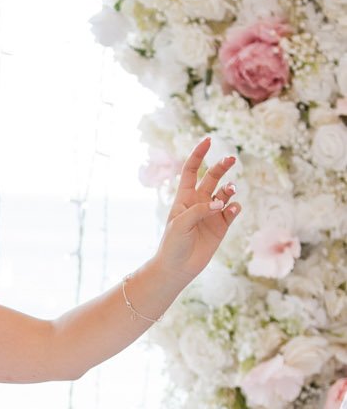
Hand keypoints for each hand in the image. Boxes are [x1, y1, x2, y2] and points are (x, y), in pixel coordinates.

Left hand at [153, 138, 240, 283]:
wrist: (177, 267)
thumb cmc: (172, 244)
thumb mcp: (180, 224)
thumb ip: (200, 210)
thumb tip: (221, 202)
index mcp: (184, 198)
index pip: (191, 170)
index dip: (199, 155)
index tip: (208, 140)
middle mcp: (199, 202)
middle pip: (212, 177)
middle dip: (222, 166)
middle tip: (231, 159)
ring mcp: (212, 214)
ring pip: (225, 193)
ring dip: (230, 189)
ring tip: (231, 190)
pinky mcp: (221, 226)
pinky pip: (232, 211)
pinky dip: (234, 207)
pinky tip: (232, 209)